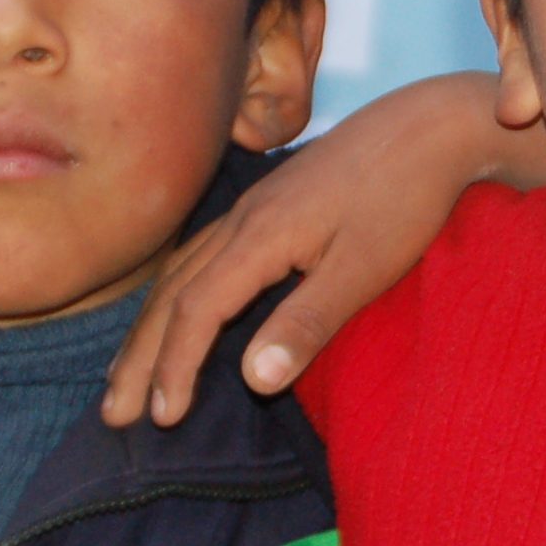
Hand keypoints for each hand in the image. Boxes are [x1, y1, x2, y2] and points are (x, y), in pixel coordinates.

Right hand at [104, 73, 545, 425]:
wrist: (432, 126)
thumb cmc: (405, 199)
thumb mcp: (364, 267)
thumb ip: (308, 322)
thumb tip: (252, 381)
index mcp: (260, 237)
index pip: (196, 311)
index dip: (175, 367)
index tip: (163, 418)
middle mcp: (243, 219)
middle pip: (172, 293)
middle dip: (140, 357)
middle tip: (113, 414)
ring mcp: (253, 208)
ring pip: (181, 272)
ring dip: (151, 328)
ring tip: (128, 375)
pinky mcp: (270, 204)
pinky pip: (202, 255)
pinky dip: (177, 294)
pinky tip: (178, 312)